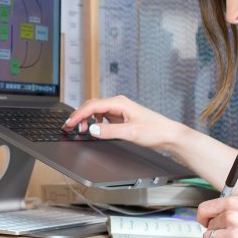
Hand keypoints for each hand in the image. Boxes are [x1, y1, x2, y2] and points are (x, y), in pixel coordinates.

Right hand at [64, 95, 179, 150]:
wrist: (168, 135)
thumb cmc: (154, 131)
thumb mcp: (130, 133)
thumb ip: (109, 131)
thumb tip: (92, 129)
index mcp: (119, 103)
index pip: (92, 106)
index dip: (78, 115)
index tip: (69, 124)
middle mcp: (118, 104)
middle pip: (92, 106)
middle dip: (79, 116)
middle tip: (69, 127)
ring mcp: (120, 110)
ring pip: (96, 111)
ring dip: (87, 119)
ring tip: (82, 130)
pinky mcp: (122, 117)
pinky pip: (103, 117)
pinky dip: (95, 122)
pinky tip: (94, 130)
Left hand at [181, 195, 237, 237]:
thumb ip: (232, 212)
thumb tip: (213, 221)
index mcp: (234, 202)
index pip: (205, 209)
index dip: (203, 218)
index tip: (204, 222)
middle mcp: (231, 217)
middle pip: (208, 227)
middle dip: (216, 232)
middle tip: (234, 236)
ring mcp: (233, 235)